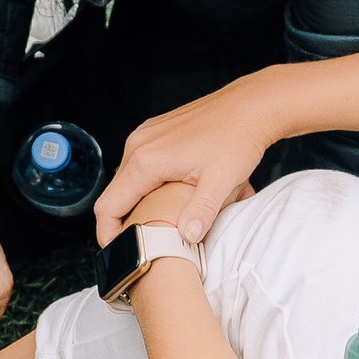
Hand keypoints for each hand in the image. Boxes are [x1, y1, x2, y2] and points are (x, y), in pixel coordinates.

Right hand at [96, 72, 282, 245]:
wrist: (250, 107)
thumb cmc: (237, 138)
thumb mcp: (222, 181)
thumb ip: (201, 212)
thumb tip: (186, 237)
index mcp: (146, 160)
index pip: (108, 206)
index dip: (108, 234)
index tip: (119, 252)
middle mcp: (138, 145)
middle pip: (115, 194)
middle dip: (124, 221)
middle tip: (145, 242)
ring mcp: (145, 135)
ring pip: (126, 179)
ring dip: (136, 202)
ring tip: (159, 220)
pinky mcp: (154, 132)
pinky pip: (138, 163)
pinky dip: (146, 183)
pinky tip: (169, 193)